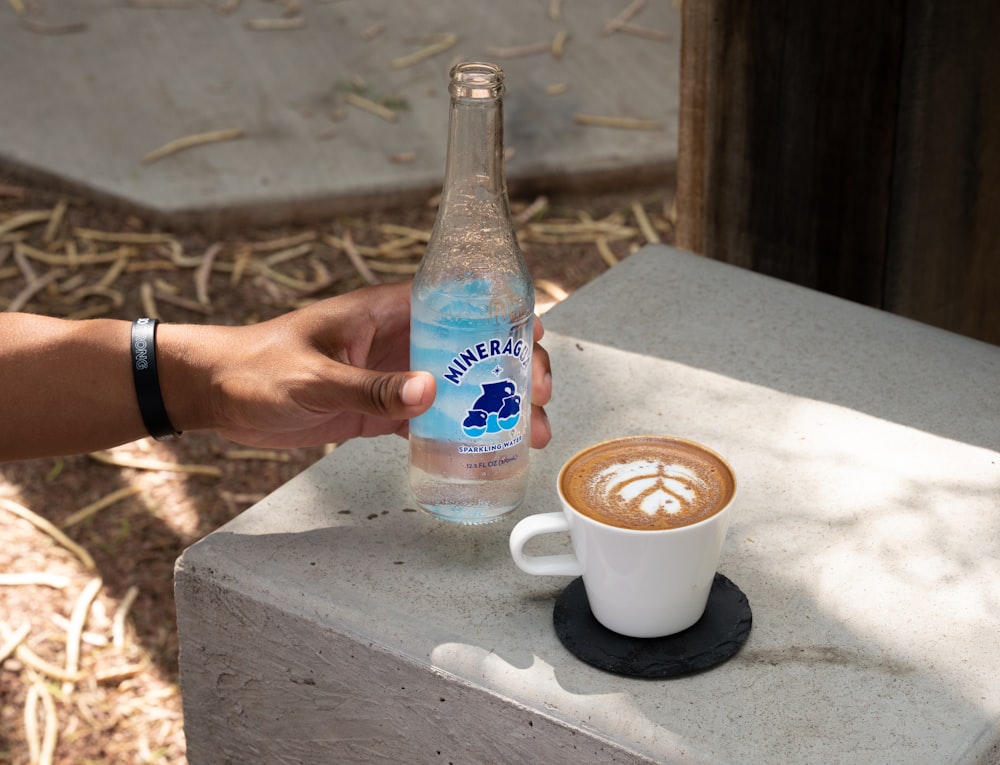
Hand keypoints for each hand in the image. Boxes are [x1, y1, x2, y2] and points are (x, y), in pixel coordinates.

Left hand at [166, 281, 552, 449]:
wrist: (216, 394)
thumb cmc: (256, 368)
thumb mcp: (312, 375)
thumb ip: (368, 386)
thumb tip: (432, 392)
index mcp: (388, 312)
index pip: (461, 305)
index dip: (504, 320)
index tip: (534, 343)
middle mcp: (400, 341)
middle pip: (474, 350)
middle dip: (514, 372)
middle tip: (540, 404)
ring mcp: (393, 377)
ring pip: (461, 388)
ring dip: (496, 409)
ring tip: (529, 436)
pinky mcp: (380, 411)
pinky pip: (432, 421)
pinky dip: (461, 435)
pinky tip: (487, 454)